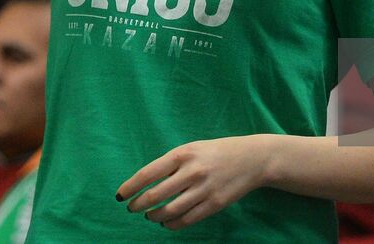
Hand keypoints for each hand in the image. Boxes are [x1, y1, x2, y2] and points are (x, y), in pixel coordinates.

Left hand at [118, 135, 271, 229]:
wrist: (252, 158)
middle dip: (139, 205)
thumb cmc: (217, 152)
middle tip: (132, 208)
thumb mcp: (193, 148)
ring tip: (150, 216)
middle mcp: (192, 171)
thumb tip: (145, 183)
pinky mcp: (214, 204)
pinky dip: (171, 225)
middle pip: (156, 195)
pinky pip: (186, 220)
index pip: (148, 174)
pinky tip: (166, 223)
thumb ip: (171, 163)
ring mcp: (204, 189)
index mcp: (183, 154)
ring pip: (169, 211)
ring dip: (154, 217)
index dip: (131, 187)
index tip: (120, 196)